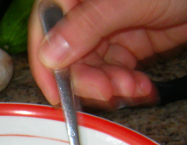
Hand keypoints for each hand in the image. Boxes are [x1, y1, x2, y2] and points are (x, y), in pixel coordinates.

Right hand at [28, 0, 186, 107]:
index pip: (46, 29)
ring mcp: (105, 31)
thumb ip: (88, 26)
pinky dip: (125, 86)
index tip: (58, 94)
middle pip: (69, 57)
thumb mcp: (130, 1)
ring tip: (133, 86)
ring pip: (92, 71)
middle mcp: (86, 12)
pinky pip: (113, 74)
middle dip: (89, 80)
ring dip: (110, 86)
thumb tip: (51, 53)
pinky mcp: (124, 46)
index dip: (47, 65)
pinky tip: (140, 86)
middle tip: (110, 91)